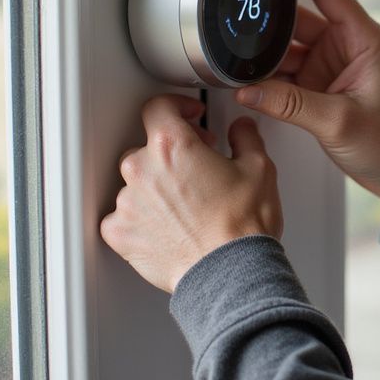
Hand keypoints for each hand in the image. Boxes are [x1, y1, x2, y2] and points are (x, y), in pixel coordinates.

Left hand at [101, 94, 280, 292]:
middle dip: (171, 151)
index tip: (188, 114)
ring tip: (185, 200)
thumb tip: (242, 129)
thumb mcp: (259, 168)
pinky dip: (139, 215)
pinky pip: (121, 215)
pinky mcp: (120, 234)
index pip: (158, 107)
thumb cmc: (241, 226)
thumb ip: (246, 138)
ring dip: (155, 184)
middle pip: (147, 145)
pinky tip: (164, 222)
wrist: (229, 273)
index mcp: (172, 145)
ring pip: (134, 181)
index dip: (177, 106)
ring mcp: (127, 203)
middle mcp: (142, 169)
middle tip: (197, 163)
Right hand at [235, 0, 379, 226]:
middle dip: (269, 13)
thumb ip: (291, 104)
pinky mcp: (323, 90)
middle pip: (300, 18)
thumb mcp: (340, 122)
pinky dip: (269, 75)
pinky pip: (289, 73)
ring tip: (234, 46)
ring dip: (266, 50)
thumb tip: (249, 89)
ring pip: (290, 48)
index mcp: (365, 41)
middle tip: (237, 1)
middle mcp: (349, 48)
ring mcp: (334, 69)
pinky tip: (249, 76)